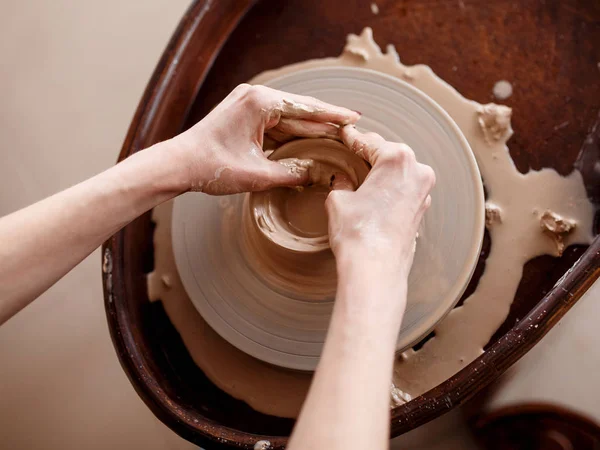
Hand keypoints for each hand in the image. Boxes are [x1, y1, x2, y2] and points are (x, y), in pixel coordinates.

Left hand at [169, 84, 360, 194]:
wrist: (178, 164)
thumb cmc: (211, 166)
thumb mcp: (258, 174)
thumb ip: (293, 174)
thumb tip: (320, 176)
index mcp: (260, 102)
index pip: (307, 108)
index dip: (333, 115)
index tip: (355, 117)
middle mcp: (255, 96)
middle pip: (300, 111)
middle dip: (325, 122)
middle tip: (352, 129)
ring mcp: (248, 103)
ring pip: (289, 118)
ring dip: (310, 129)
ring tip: (337, 136)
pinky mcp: (244, 114)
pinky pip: (275, 123)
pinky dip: (292, 133)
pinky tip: (310, 140)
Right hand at [326, 126, 434, 273]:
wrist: (375, 269)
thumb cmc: (358, 233)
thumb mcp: (339, 199)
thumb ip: (341, 182)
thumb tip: (341, 180)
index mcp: (397, 159)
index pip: (369, 141)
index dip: (352, 137)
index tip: (345, 133)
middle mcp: (417, 172)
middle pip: (389, 154)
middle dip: (369, 153)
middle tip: (350, 150)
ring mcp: (423, 193)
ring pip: (399, 172)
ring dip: (381, 171)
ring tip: (360, 174)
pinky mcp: (421, 211)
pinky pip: (403, 190)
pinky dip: (389, 188)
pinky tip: (373, 195)